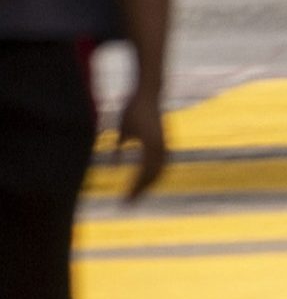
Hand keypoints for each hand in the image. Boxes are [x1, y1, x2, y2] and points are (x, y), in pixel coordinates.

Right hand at [108, 82, 163, 201]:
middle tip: (128, 205)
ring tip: (128, 199)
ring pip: (153, 173)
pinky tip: (132, 185)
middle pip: (154, 177)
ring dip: (141, 188)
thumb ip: (119, 146)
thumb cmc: (134, 109)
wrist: (146, 93)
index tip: (129, 199)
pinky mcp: (155, 141)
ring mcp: (160, 145)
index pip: (151, 172)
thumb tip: (113, 163)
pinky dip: (142, 177)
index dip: (141, 186)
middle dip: (141, 192)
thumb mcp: (123, 131)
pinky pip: (149, 164)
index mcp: (155, 147)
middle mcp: (161, 148)